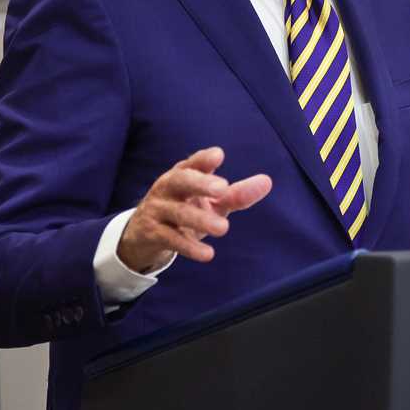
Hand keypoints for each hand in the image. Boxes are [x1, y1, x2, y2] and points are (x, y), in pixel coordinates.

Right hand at [118, 146, 271, 273]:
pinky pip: (171, 239)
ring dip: (200, 219)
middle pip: (181, 181)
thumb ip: (236, 194)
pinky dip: (189, 247)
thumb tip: (267, 181)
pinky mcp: (153, 233)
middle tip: (222, 188)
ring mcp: (158, 210)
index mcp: (182, 175)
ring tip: (224, 228)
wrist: (143, 234)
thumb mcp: (210, 202)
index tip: (218, 155)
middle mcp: (168, 188)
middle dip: (200, 183)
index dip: (203, 159)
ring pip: (178, 212)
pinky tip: (207, 254)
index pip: (192, 163)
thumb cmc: (184, 210)